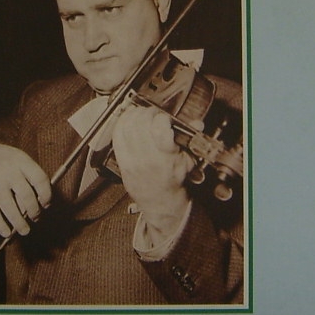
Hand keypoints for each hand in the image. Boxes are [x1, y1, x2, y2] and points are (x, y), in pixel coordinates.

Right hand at [0, 138, 50, 236]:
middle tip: (36, 217)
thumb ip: (29, 175)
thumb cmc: (0, 159)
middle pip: (26, 196)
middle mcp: (8, 171)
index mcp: (20, 160)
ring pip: (9, 207)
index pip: (39, 179)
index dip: (46, 194)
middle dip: (34, 211)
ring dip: (19, 222)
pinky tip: (6, 232)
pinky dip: (0, 224)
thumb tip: (40, 201)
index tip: (46, 203)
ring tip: (25, 230)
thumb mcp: (17, 158)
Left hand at [111, 104, 192, 235]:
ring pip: (127, 127)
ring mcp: (133, 161)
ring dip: (134, 115)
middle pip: (141, 124)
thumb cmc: (174, 181)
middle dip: (148, 113)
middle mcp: (148, 159)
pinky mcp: (122, 162)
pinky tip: (128, 119)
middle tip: (153, 113)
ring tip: (141, 114)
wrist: (160, 201)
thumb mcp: (189, 161)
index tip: (165, 118)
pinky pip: (117, 136)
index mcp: (166, 158)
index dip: (162, 117)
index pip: (159, 128)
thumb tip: (197, 124)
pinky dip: (121, 123)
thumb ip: (192, 140)